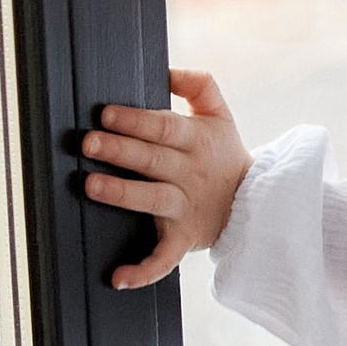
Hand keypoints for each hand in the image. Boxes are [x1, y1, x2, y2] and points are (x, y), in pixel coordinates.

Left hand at [81, 72, 251, 290]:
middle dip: (121, 150)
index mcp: (196, 141)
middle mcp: (190, 174)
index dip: (136, 120)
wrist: (256, 204)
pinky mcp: (184, 239)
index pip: (164, 127)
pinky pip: (165, 257)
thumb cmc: (224, 155)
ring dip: (123, 194)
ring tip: (92, 186)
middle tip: (90, 142)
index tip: (107, 114)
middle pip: (153, 160)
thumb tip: (166, 68)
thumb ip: (199, 84)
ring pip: (153, 200)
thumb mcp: (220, 115)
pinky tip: (119, 278)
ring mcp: (186, 209)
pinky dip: (144, 270)